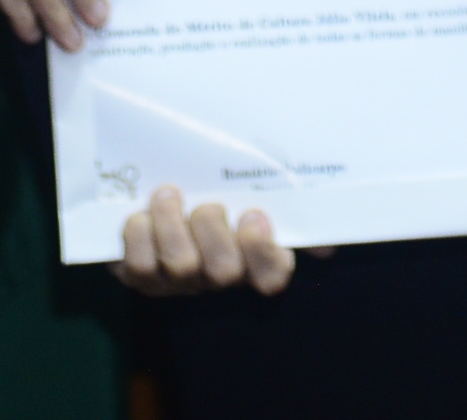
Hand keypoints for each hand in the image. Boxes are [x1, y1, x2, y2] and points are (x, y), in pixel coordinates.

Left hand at [114, 186, 298, 296]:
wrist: (151, 187)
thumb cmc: (211, 188)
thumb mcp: (249, 189)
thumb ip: (290, 206)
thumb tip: (327, 244)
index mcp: (250, 258)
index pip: (272, 276)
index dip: (264, 253)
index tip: (254, 215)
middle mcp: (216, 276)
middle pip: (224, 272)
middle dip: (215, 231)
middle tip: (208, 203)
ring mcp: (178, 280)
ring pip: (181, 266)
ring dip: (173, 225)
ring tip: (169, 195)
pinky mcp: (140, 275)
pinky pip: (140, 265)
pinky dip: (139, 235)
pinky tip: (140, 214)